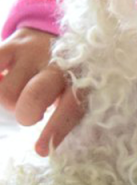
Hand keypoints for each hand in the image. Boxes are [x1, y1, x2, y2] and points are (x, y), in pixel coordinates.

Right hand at [0, 27, 84, 155]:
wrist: (56, 35)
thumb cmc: (66, 76)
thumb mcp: (77, 91)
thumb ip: (71, 116)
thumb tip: (58, 148)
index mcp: (81, 78)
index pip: (72, 104)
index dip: (57, 128)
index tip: (41, 149)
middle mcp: (60, 62)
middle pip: (38, 92)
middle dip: (28, 112)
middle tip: (30, 116)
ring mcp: (35, 51)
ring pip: (8, 91)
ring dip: (9, 102)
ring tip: (19, 96)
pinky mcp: (13, 44)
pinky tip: (0, 81)